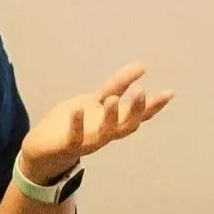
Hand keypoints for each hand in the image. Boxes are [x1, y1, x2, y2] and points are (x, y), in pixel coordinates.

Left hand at [19, 63, 173, 184]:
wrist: (43, 147)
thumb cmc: (73, 123)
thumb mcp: (97, 99)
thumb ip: (118, 85)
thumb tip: (142, 66)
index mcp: (113, 122)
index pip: (139, 115)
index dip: (155, 105)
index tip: (170, 92)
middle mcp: (105, 134)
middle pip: (127, 126)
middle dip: (135, 110)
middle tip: (142, 91)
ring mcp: (88, 141)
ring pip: (105, 133)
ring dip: (111, 117)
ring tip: (113, 99)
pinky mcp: (67, 145)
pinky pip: (75, 137)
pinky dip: (77, 124)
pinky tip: (78, 109)